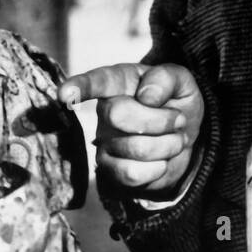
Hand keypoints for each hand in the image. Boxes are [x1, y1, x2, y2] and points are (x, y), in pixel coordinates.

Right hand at [58, 63, 203, 197]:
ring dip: (168, 145)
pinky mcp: (109, 169)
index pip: (96, 81)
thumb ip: (166, 78)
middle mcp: (105, 109)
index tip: (65, 93)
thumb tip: (146, 96)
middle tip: (178, 119)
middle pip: (119, 113)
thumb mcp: (183, 81)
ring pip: (134, 147)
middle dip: (160, 120)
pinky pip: (132, 173)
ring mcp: (104, 141)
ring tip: (174, 138)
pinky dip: (158, 168)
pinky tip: (160, 159)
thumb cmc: (177, 104)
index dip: (80, 87)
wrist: (186, 140)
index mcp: (120, 82)